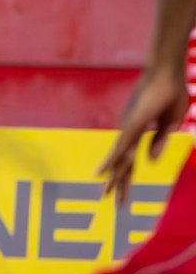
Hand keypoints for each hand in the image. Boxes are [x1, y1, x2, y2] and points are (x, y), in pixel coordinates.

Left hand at [99, 63, 187, 204]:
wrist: (168, 72)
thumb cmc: (170, 92)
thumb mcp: (170, 123)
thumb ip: (160, 141)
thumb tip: (151, 161)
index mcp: (139, 130)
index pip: (131, 159)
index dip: (127, 176)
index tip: (121, 192)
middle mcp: (129, 130)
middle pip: (123, 162)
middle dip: (119, 183)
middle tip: (111, 201)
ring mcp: (129, 127)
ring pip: (120, 158)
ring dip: (115, 178)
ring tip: (106, 195)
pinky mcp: (133, 123)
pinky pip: (122, 146)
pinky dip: (112, 161)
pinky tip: (103, 173)